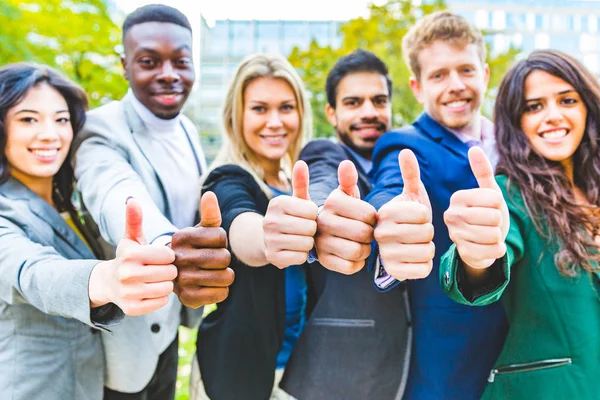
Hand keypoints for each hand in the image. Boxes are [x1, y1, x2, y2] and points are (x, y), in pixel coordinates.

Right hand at [89, 198, 177, 315]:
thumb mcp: (131, 238)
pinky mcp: (131, 309)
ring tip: (158, 280)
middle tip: (161, 270)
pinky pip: (161, 302)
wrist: (108, 284)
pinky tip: (153, 291)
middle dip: (169, 271)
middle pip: (170, 273)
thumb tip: (132, 200)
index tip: (161, 257)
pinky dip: (161, 297)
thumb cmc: (127, 258)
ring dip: (166, 284)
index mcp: (130, 255)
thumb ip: (134, 219)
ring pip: (166, 288)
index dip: (168, 256)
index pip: (168, 256)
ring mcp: (128, 293)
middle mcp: (127, 274)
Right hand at [172, 192, 233, 308]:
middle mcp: (178, 258)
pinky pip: (222, 293)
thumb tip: (210, 195)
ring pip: (226, 276)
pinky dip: (222, 290)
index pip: (220, 236)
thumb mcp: (201, 229)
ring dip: (226, 275)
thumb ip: (209, 214)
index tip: (210, 244)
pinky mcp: (188, 298)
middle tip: (214, 260)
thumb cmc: (194, 248)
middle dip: (225, 259)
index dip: (222, 241)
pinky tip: (212, 286)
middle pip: (224, 257)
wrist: (174, 275)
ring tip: (214, 272)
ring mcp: (181, 280)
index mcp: (181, 237)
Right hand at [263, 161, 317, 267]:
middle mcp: (269, 220)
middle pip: (310, 227)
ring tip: (300, 239)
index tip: (306, 216)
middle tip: (304, 230)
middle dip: (312, 230)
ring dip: (308, 243)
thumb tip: (301, 163)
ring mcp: (269, 240)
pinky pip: (301, 257)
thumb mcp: (296, 200)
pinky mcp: (272, 257)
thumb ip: (301, 182)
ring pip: (306, 243)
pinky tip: (295, 250)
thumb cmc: (290, 217)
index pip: (312, 211)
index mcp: (277, 203)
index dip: (314, 215)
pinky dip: (302, 255)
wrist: (268, 240)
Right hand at [315, 160, 375, 273]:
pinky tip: (353, 256)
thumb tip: (346, 163)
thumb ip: (346, 180)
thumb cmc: (338, 213)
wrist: (315, 234)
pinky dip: (356, 264)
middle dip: (370, 235)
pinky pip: (350, 266)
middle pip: (363, 233)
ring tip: (361, 244)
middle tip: (366, 234)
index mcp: (330, 202)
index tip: (368, 218)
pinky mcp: (323, 261)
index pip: (369, 214)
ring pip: (357, 251)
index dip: (373, 218)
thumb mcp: (342, 195)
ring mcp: (318, 242)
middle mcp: (320, 221)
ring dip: (365, 250)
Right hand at [374, 149, 434, 279]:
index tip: (414, 217)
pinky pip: (425, 268)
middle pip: (426, 232)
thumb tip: (406, 151)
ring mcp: (386, 254)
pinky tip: (415, 258)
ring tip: (415, 244)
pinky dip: (426, 264)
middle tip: (416, 232)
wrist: (394, 247)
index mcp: (384, 212)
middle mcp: (380, 234)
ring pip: (427, 251)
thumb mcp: (408, 195)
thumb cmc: (405, 218)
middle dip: (427, 232)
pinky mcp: (395, 272)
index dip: (425, 215)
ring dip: (427, 248)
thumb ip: (409, 174)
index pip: (423, 214)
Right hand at [444, 147, 508, 270]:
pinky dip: (498, 249)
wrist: (481, 244)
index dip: (498, 204)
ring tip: (488, 235)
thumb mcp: (488, 193)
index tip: (489, 208)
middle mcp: (451, 215)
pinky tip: (489, 247)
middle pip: (494, 217)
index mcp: (458, 198)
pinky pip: (494, 250)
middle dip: (498, 221)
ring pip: (494, 235)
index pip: (494, 198)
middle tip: (489, 224)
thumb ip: (482, 171)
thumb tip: (474, 148)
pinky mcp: (464, 253)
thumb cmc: (486, 214)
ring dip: (498, 236)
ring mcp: (456, 235)